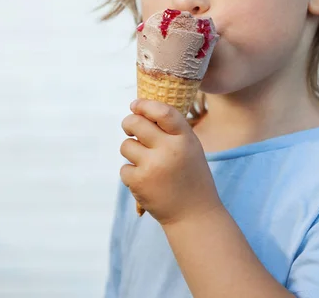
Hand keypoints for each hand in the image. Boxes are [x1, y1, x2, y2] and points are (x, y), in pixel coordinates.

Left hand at [120, 99, 222, 225]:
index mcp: (184, 138)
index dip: (145, 105)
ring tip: (146, 161)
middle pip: (136, 123)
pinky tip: (146, 180)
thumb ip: (170, 129)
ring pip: (126, 145)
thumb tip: (140, 111)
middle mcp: (169, 150)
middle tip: (129, 126)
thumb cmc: (191, 175)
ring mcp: (152, 166)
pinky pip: (124, 168)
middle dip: (128, 123)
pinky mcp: (139, 183)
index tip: (135, 104)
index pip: (162, 112)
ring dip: (131, 150)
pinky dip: (131, 173)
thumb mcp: (190, 147)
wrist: (194, 214)